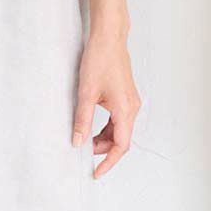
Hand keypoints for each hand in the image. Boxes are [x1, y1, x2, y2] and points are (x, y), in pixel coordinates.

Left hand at [72, 29, 141, 179]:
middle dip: (103, 149)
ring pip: (119, 130)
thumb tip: (77, 141)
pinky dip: (107, 128)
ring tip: (85, 138)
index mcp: (125, 109)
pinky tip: (92, 126)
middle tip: (83, 151)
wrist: (109, 38)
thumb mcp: (86, 93)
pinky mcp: (126, 97)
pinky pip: (118, 120)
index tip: (97, 172)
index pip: (120, 146)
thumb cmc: (100, 59)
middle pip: (121, 140)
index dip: (108, 162)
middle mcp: (132, 107)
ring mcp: (130, 102)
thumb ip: (82, 120)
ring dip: (104, 138)